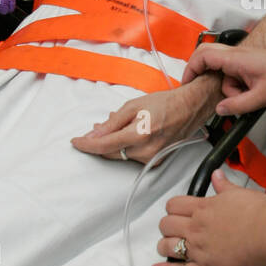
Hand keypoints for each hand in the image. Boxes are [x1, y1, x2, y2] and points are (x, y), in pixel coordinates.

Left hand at [71, 80, 218, 162]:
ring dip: (114, 144)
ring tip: (119, 126)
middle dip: (100, 143)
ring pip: (121, 155)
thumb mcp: (133, 106)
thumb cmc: (165, 103)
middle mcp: (146, 151)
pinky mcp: (156, 162)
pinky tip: (129, 134)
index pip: (104, 146)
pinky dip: (126, 148)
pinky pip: (133, 157)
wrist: (189, 108)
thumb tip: (93, 134)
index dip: (86, 145)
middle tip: (96, 129)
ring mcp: (152, 159)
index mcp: (139, 134)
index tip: (76, 142)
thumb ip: (112, 123)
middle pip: (111, 153)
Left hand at [153, 168, 265, 265]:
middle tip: (173, 229)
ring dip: (164, 246)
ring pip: (166, 247)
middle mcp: (196, 228)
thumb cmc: (260, 215)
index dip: (173, 209)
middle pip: (165, 225)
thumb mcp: (240, 193)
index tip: (176, 212)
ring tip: (167, 247)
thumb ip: (224, 186)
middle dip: (167, 226)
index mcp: (203, 208)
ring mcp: (198, 249)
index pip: (174, 205)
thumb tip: (217, 176)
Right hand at [181, 43, 265, 115]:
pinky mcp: (247, 64)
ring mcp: (241, 58)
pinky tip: (249, 92)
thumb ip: (238, 105)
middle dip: (200, 72)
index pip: (203, 57)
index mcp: (236, 59)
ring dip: (227, 86)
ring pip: (221, 70)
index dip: (191, 69)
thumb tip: (220, 109)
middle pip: (206, 56)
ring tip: (245, 96)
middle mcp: (236, 55)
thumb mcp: (261, 97)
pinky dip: (235, 85)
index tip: (187, 83)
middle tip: (200, 88)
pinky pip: (232, 74)